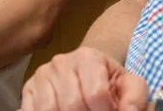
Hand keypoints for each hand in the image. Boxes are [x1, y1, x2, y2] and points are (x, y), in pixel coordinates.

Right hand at [21, 46, 148, 110]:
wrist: (87, 69)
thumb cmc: (108, 80)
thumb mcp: (129, 84)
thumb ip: (135, 97)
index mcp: (88, 57)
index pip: (96, 94)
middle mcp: (61, 62)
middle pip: (72, 105)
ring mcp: (42, 76)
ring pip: (49, 110)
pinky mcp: (28, 89)